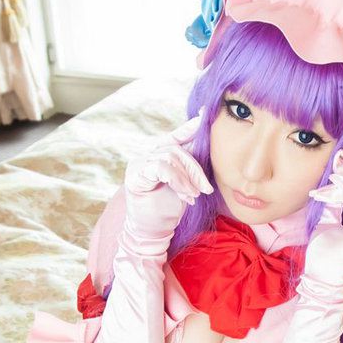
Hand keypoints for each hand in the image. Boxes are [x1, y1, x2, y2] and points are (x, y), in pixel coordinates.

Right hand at [121, 116, 212, 244]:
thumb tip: (208, 142)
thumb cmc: (171, 206)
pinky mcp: (135, 175)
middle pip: (177, 149)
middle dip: (195, 169)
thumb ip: (192, 163)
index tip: (205, 113)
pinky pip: (161, 168)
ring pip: (170, 158)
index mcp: (161, 153)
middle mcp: (148, 154)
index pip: (177, 135)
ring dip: (187, 179)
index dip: (191, 125)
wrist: (155, 230)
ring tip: (194, 195)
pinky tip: (184, 196)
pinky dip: (177, 181)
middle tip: (205, 189)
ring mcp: (139, 163)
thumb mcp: (187, 181)